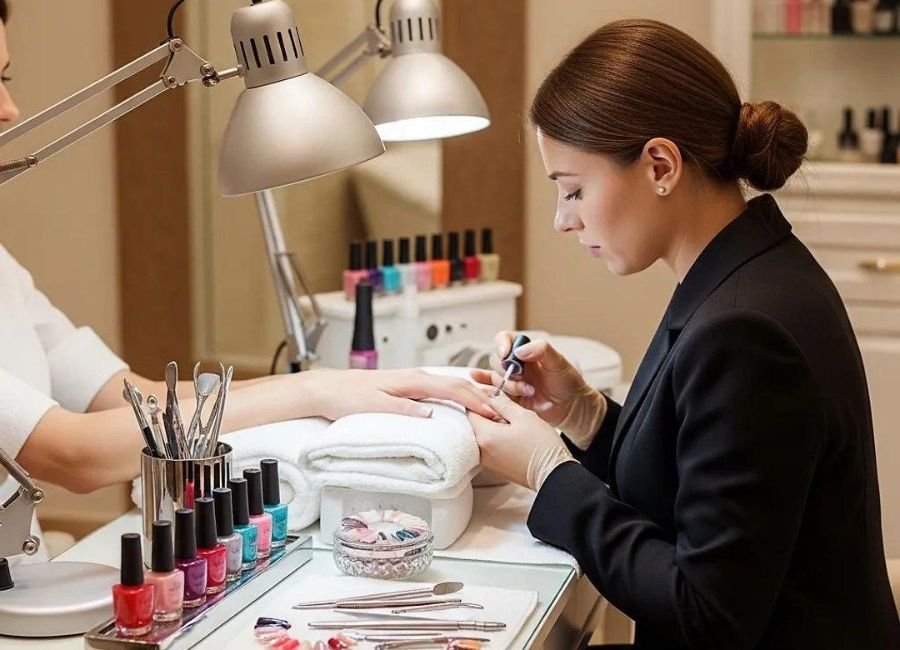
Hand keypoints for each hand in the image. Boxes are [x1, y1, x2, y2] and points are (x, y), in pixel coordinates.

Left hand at [309, 368, 495, 420]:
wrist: (326, 388)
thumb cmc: (346, 397)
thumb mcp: (373, 406)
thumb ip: (403, 410)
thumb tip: (431, 415)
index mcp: (412, 380)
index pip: (453, 389)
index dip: (476, 402)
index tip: (493, 413)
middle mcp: (415, 376)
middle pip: (457, 384)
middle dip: (482, 396)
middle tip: (502, 411)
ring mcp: (412, 380)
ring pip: (450, 385)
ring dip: (472, 394)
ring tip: (491, 406)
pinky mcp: (407, 386)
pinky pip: (439, 389)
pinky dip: (457, 395)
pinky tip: (463, 403)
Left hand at [467, 392, 573, 490]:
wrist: (554, 474)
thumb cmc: (541, 445)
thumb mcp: (523, 416)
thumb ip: (502, 403)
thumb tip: (491, 396)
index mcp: (485, 435)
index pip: (470, 411)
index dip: (481, 400)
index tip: (494, 398)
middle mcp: (481, 451)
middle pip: (475, 424)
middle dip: (488, 414)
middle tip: (506, 409)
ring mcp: (488, 461)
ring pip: (483, 435)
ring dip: (494, 427)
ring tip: (513, 424)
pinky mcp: (496, 468)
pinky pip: (490, 447)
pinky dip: (498, 439)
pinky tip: (515, 437)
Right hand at [470, 333, 605, 441]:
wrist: (572, 408)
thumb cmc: (568, 382)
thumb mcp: (559, 362)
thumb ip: (541, 350)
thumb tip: (519, 351)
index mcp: (527, 350)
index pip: (504, 339)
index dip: (501, 345)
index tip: (506, 354)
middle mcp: (516, 363)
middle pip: (497, 360)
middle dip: (508, 370)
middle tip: (524, 380)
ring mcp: (512, 380)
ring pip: (495, 377)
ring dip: (509, 385)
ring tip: (528, 392)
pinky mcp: (509, 396)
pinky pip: (491, 389)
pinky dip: (483, 384)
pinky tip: (476, 379)